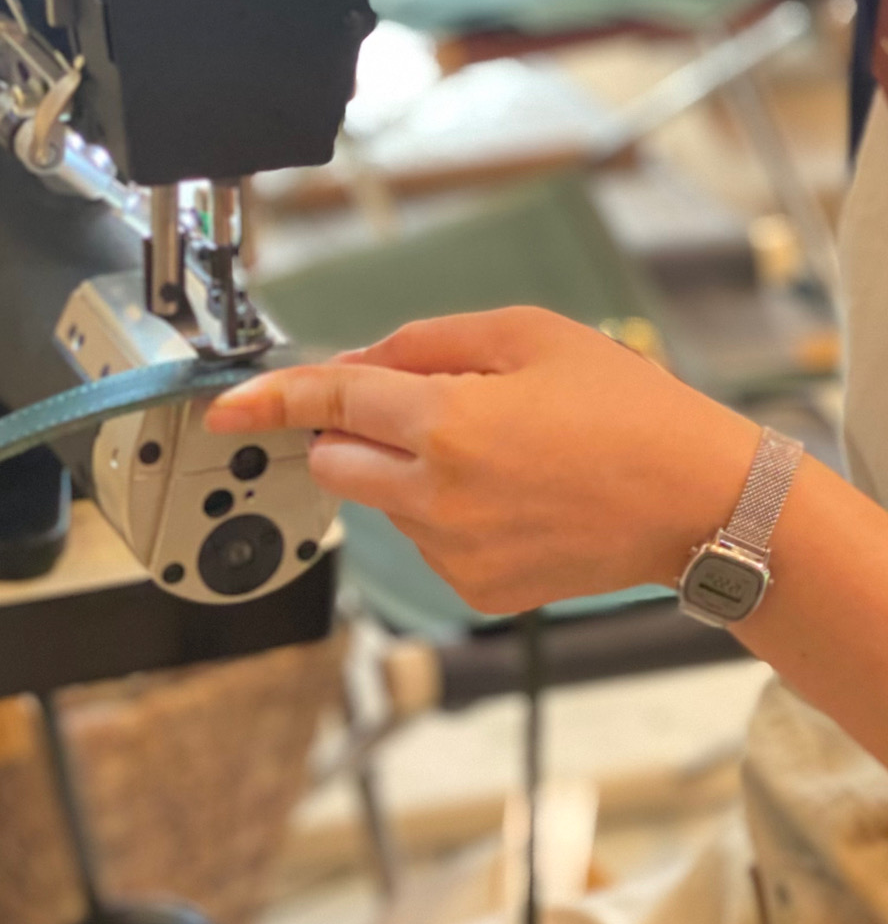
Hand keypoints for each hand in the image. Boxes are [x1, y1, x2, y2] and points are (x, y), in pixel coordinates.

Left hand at [206, 307, 760, 613]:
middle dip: (350, 433)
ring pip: (379, 502)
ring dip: (406, 471)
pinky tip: (509, 497)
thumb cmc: (627, 409)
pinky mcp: (472, 588)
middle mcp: (438, 495)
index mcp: (448, 422)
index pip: (329, 402)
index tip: (224, 410)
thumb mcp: (530, 335)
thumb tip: (355, 366)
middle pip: (334, 464)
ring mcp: (453, 551)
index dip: (269, 400)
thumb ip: (425, 342)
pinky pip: (422, 540)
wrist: (698, 502)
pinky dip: (441, 512)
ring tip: (498, 454)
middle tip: (420, 411)